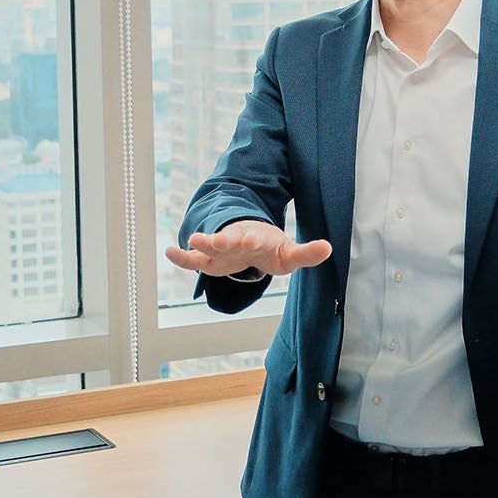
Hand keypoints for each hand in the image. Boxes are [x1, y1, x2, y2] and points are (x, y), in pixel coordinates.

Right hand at [165, 220, 331, 279]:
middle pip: (229, 239)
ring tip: (191, 239)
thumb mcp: (289, 254)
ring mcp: (220, 249)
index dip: (253, 239)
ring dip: (202, 243)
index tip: (251, 239)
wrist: (252, 240)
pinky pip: (191, 259)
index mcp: (256, 239)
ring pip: (208, 246)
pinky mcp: (209, 259)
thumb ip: (307, 253)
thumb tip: (329, 248)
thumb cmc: (270, 248)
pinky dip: (180, 256)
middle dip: (224, 239)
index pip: (255, 239)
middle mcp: (236, 241)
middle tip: (220, 239)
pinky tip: (168, 251)